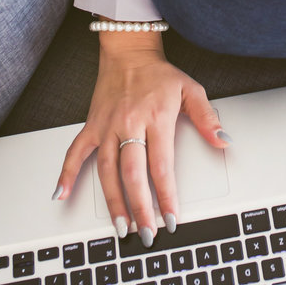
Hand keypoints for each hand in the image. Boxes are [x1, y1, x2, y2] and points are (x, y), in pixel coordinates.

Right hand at [52, 30, 228, 244]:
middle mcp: (129, 124)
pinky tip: (60, 193)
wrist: (129, 52)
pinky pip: (75, 151)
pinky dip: (66, 172)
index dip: (166, 195)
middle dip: (140, 207)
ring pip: (106, 170)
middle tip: (147, 233)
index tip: (172, 218)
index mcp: (156, 117)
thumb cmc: (160, 74)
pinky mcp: (92, 125)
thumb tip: (224, 142)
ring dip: (113, 201)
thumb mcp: (191, 90)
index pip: (162, 165)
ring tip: (121, 226)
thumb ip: (207, 118)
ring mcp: (107, 126)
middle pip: (133, 174)